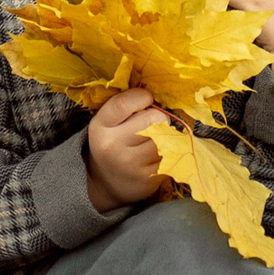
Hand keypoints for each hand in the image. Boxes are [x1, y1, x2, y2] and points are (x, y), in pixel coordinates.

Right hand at [85, 87, 171, 211]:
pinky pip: (172, 155)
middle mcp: (112, 146)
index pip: (124, 103)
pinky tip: (158, 155)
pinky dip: (171, 152)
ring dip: (166, 136)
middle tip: (152, 124)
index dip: (142, 97)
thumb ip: (126, 106)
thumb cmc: (113, 143)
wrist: (108, 182)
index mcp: (100, 127)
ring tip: (155, 140)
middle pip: (153, 119)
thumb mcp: (107, 123)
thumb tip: (159, 92)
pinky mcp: (148, 177)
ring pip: (166, 137)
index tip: (146, 99)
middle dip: (158, 117)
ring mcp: (131, 164)